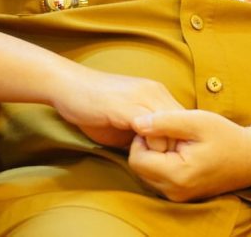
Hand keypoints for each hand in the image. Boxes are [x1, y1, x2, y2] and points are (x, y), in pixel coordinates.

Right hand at [49, 68, 183, 148]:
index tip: (163, 159)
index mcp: (156, 94)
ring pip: (170, 130)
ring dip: (160, 150)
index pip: (184, 123)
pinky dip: (147, 145)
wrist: (67, 86)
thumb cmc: (93, 106)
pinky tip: (133, 152)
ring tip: (143, 159)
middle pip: (183, 128)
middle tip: (156, 164)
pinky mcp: (128, 106)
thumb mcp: (125, 118)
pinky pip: (152, 130)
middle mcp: (155, 92)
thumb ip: (143, 131)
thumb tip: (159, 155)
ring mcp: (143, 97)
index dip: (176, 144)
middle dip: (172, 150)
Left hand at [128, 110, 250, 201]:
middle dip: (147, 147)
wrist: (250, 159)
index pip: (137, 158)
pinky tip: (178, 150)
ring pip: (146, 174)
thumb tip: (136, 122)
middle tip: (168, 132)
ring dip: (154, 156)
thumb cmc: (225, 136)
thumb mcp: (196, 121)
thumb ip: (164, 121)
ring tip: (175, 141)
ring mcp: (178, 196)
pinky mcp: (180, 195)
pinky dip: (161, 163)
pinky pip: (157, 179)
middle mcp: (175, 191)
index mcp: (178, 175)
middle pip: (139, 168)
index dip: (142, 138)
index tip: (160, 125)